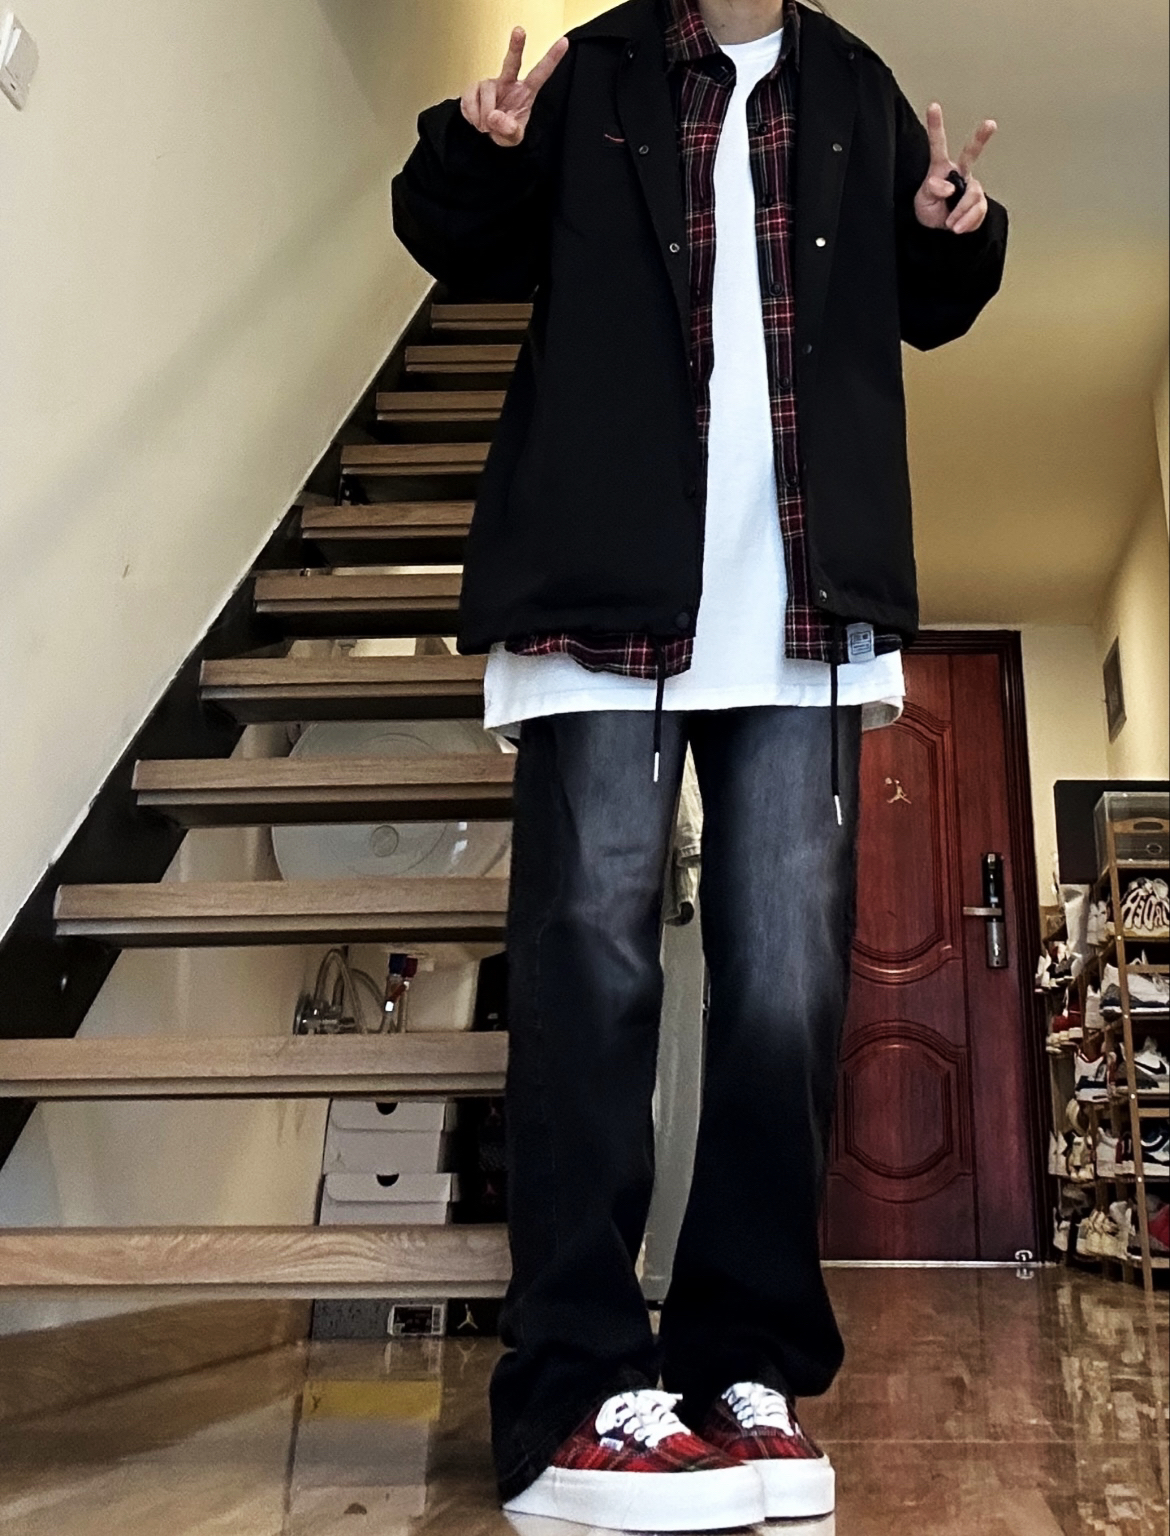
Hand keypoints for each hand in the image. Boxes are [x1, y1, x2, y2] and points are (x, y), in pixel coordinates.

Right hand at [460, 26, 569, 147]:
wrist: (486, 133)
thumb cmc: (505, 130)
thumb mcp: (512, 138)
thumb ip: (509, 131)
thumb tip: (495, 117)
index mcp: (525, 91)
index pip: (540, 73)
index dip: (552, 58)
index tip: (564, 42)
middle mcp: (508, 82)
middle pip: (512, 62)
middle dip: (516, 46)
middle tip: (520, 31)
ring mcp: (490, 83)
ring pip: (486, 91)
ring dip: (484, 114)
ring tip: (486, 126)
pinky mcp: (473, 87)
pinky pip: (470, 98)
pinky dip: (472, 114)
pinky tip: (477, 119)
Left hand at [914, 103, 996, 233]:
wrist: (942, 231)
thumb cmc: (930, 211)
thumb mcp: (923, 202)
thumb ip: (932, 191)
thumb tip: (948, 187)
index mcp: (941, 169)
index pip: (938, 146)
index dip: (935, 126)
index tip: (933, 106)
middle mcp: (960, 173)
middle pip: (971, 153)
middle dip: (980, 138)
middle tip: (990, 123)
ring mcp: (972, 186)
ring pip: (972, 196)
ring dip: (960, 213)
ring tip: (950, 223)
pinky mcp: (980, 202)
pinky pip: (977, 211)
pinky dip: (966, 222)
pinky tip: (958, 226)